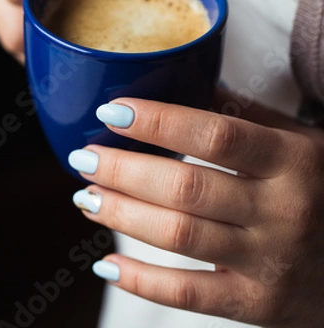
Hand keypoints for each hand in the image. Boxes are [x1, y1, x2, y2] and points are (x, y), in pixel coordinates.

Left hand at [69, 97, 323, 327]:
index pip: (215, 134)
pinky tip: (108, 265)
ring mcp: (269, 261)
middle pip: (185, 186)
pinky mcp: (258, 305)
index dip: (158, 121)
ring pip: (179, 236)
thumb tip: (188, 80)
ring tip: (88, 197)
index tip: (112, 111)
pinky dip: (142, 282)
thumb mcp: (301, 142)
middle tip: (84, 157)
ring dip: (123, 216)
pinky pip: (189, 296)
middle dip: (124, 170)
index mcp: (291, 159)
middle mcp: (281, 209)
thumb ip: (246, 115)